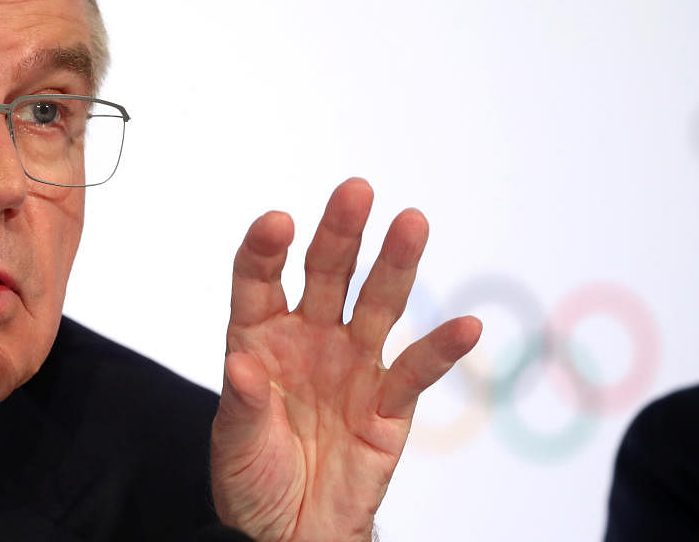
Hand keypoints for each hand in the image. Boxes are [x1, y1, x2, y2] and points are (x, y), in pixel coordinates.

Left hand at [210, 178, 481, 541]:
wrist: (290, 532)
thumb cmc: (253, 477)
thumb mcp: (234, 442)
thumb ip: (240, 404)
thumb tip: (241, 366)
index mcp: (260, 336)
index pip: (260, 278)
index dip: (265, 248)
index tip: (277, 222)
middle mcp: (308, 338)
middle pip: (326, 273)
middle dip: (340, 233)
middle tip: (355, 191)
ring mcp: (351, 364)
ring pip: (376, 304)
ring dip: (394, 265)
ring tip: (411, 222)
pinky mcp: (388, 403)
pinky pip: (416, 370)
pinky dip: (441, 349)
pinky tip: (464, 326)